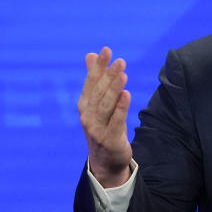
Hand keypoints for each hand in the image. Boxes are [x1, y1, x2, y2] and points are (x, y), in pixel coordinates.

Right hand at [78, 47, 132, 187]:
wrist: (106, 160)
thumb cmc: (103, 127)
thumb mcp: (98, 103)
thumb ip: (96, 79)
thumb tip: (91, 54)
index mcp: (85, 105)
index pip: (91, 82)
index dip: (98, 66)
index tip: (106, 50)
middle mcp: (87, 116)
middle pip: (99, 92)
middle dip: (109, 75)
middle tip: (120, 60)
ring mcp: (97, 129)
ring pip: (106, 105)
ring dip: (114, 89)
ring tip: (123, 74)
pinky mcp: (109, 139)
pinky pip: (116, 121)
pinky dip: (120, 107)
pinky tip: (127, 94)